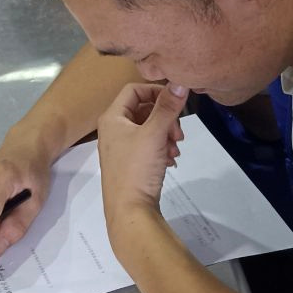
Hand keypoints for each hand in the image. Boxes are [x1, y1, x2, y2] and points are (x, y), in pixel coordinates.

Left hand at [97, 82, 187, 249]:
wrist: (130, 211)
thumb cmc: (137, 168)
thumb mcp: (155, 134)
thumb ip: (168, 107)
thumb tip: (180, 82)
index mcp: (112, 117)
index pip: (134, 90)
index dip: (156, 92)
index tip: (175, 102)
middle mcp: (113, 129)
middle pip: (143, 110)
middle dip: (165, 118)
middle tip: (179, 133)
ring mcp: (121, 147)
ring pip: (149, 128)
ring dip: (166, 134)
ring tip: (176, 149)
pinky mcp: (130, 163)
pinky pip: (148, 145)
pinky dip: (162, 148)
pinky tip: (171, 160)